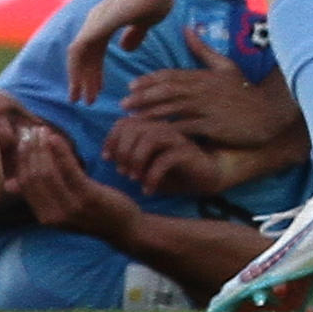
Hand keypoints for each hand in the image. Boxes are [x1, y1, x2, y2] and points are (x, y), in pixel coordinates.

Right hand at [7, 126, 135, 241]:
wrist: (122, 227)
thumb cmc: (91, 212)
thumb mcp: (61, 206)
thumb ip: (39, 194)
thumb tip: (8, 183)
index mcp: (44, 216)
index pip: (25, 184)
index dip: (21, 160)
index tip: (22, 139)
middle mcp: (53, 215)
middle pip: (33, 177)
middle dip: (30, 150)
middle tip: (31, 130)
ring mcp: (70, 208)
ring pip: (47, 173)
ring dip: (42, 148)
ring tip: (42, 130)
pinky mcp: (87, 197)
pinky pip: (69, 171)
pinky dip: (60, 152)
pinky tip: (55, 137)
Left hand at [64, 0, 174, 100]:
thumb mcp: (145, 23)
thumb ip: (135, 35)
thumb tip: (125, 48)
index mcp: (107, 21)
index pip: (96, 51)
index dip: (96, 71)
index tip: (98, 90)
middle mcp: (96, 21)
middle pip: (86, 55)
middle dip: (86, 79)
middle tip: (87, 101)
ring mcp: (94, 22)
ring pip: (78, 56)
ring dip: (79, 79)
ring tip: (83, 100)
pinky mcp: (95, 26)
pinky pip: (77, 51)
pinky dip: (76, 70)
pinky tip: (80, 86)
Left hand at [102, 115, 224, 197]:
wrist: (205, 177)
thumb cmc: (172, 171)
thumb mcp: (147, 165)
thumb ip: (129, 157)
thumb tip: (109, 156)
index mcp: (151, 127)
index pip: (124, 122)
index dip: (112, 139)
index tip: (107, 158)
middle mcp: (163, 128)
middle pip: (135, 127)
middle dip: (123, 150)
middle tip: (122, 172)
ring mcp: (176, 138)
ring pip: (150, 139)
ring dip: (137, 160)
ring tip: (134, 179)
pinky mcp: (188, 153)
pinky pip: (165, 160)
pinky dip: (152, 176)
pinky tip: (148, 189)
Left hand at [122, 30, 297, 148]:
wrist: (267, 114)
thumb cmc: (245, 91)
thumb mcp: (226, 65)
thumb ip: (203, 49)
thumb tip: (187, 28)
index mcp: (203, 75)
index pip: (170, 76)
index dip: (149, 81)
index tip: (132, 86)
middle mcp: (202, 90)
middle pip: (166, 91)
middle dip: (142, 97)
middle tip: (123, 104)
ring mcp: (206, 108)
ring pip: (171, 109)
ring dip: (149, 114)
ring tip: (130, 119)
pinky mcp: (211, 126)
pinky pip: (184, 128)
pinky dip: (167, 131)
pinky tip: (153, 136)